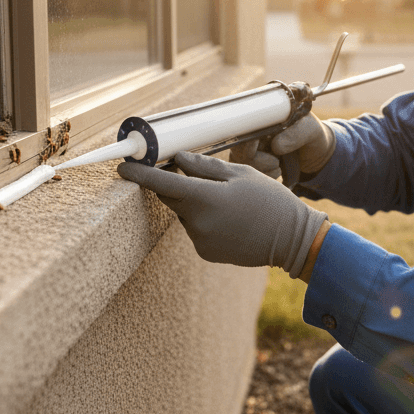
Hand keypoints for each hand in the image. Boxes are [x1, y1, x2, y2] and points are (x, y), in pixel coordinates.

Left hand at [117, 151, 327, 277]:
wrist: (292, 239)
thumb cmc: (270, 201)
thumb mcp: (241, 174)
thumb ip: (204, 167)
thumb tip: (178, 160)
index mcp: (205, 199)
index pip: (161, 183)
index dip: (139, 175)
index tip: (122, 168)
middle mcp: (197, 223)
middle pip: (172, 198)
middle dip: (175, 185)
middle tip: (191, 174)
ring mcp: (200, 241)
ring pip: (185, 214)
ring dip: (194, 204)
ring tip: (227, 202)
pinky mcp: (205, 253)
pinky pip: (196, 229)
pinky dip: (204, 220)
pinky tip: (229, 219)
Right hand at [229, 113, 335, 178]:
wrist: (316, 153)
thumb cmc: (313, 135)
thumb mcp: (311, 130)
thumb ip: (297, 134)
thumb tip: (276, 146)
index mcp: (263, 120)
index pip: (242, 130)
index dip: (245, 141)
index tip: (258, 146)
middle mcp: (253, 135)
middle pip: (238, 151)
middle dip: (256, 160)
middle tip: (276, 162)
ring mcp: (252, 151)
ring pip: (244, 165)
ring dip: (262, 170)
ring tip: (278, 165)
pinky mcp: (254, 165)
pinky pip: (250, 175)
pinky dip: (264, 176)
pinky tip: (276, 171)